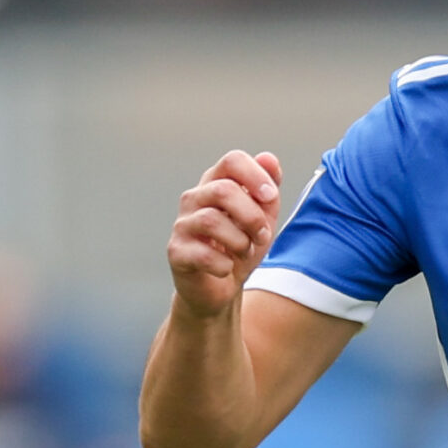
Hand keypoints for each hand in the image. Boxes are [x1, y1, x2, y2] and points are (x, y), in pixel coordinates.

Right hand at [167, 148, 281, 317]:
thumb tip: (269, 158)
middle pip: (223, 190)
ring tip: (244, 251)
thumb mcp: (263, 220)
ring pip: (212, 221)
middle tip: (262, 235)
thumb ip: (268, 191)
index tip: (270, 198)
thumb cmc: (241, 248)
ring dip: (240, 241)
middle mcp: (195, 198)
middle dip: (251, 216)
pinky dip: (224, 265)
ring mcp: (182, 224)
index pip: (233, 160)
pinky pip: (204, 255)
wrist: (221, 289)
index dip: (255, 176)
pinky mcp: (176, 252)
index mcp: (216, 183)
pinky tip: (226, 268)